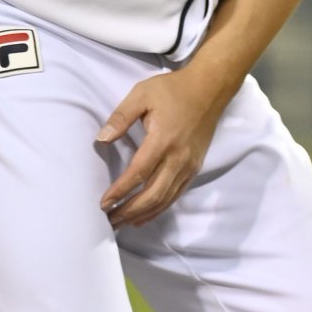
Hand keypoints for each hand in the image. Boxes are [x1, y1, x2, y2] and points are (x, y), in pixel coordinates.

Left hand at [95, 65, 229, 227]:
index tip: (102, 204)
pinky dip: (159, 209)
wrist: (211, 87)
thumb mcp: (142, 94)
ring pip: (165, 199)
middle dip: (128, 211)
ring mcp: (189, 165)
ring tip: (122, 223)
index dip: (119, 192)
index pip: (138, 173)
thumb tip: (101, 139)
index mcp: (163, 139)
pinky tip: (144, 216)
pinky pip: (176, 194)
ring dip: (142, 215)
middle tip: (107, 221)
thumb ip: (120, 117)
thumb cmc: (174, 89)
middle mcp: (178, 157)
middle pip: (152, 194)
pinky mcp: (196, 167)